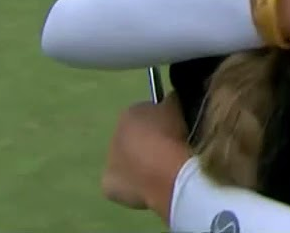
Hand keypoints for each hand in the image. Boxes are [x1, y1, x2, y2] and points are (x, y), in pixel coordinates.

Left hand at [102, 94, 187, 209]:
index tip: (174, 130)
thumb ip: (172, 102)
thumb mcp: (180, 109)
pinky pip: (125, 184)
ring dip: (143, 164)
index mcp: (129, 113)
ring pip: (129, 162)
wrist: (171, 174)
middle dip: (148, 142)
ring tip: (166, 171)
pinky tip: (154, 187)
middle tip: (170, 151)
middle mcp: (114, 135)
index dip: (161, 121)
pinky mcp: (109, 187)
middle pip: (133, 138)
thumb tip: (171, 101)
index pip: (145, 114)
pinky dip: (137, 186)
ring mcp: (109, 162)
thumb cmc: (176, 138)